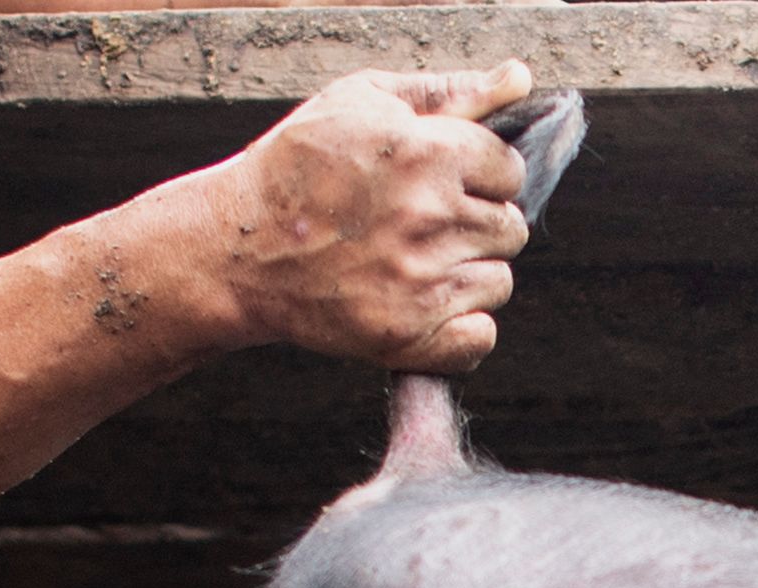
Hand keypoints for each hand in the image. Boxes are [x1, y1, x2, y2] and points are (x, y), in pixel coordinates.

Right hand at [216, 64, 536, 371]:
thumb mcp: (362, 102)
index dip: (480, 173)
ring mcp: (420, 283)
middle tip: (424, 222)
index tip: (444, 180)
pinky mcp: (407, 336)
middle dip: (476, 222)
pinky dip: (460, 327)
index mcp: (429, 154)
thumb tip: (520, 80)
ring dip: (467, 273)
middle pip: (511, 228)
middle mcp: (431, 218)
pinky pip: (481, 336)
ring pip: (498, 282)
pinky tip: (422, 302)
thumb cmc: (297, 166)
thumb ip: (447, 91)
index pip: (509, 170)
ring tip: (413, 260)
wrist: (236, 249)